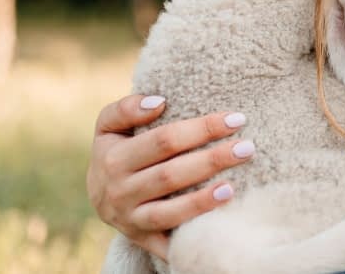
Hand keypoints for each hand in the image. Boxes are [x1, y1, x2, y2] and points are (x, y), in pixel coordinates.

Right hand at [86, 95, 254, 259]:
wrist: (97, 195)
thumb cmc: (115, 150)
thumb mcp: (109, 127)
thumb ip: (126, 109)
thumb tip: (159, 102)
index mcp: (114, 158)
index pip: (164, 141)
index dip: (201, 129)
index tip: (235, 119)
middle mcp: (119, 191)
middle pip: (170, 175)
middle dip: (211, 160)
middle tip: (247, 148)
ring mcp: (130, 218)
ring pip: (168, 212)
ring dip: (201, 201)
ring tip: (232, 188)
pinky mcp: (140, 239)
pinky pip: (166, 241)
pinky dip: (189, 235)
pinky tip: (216, 224)